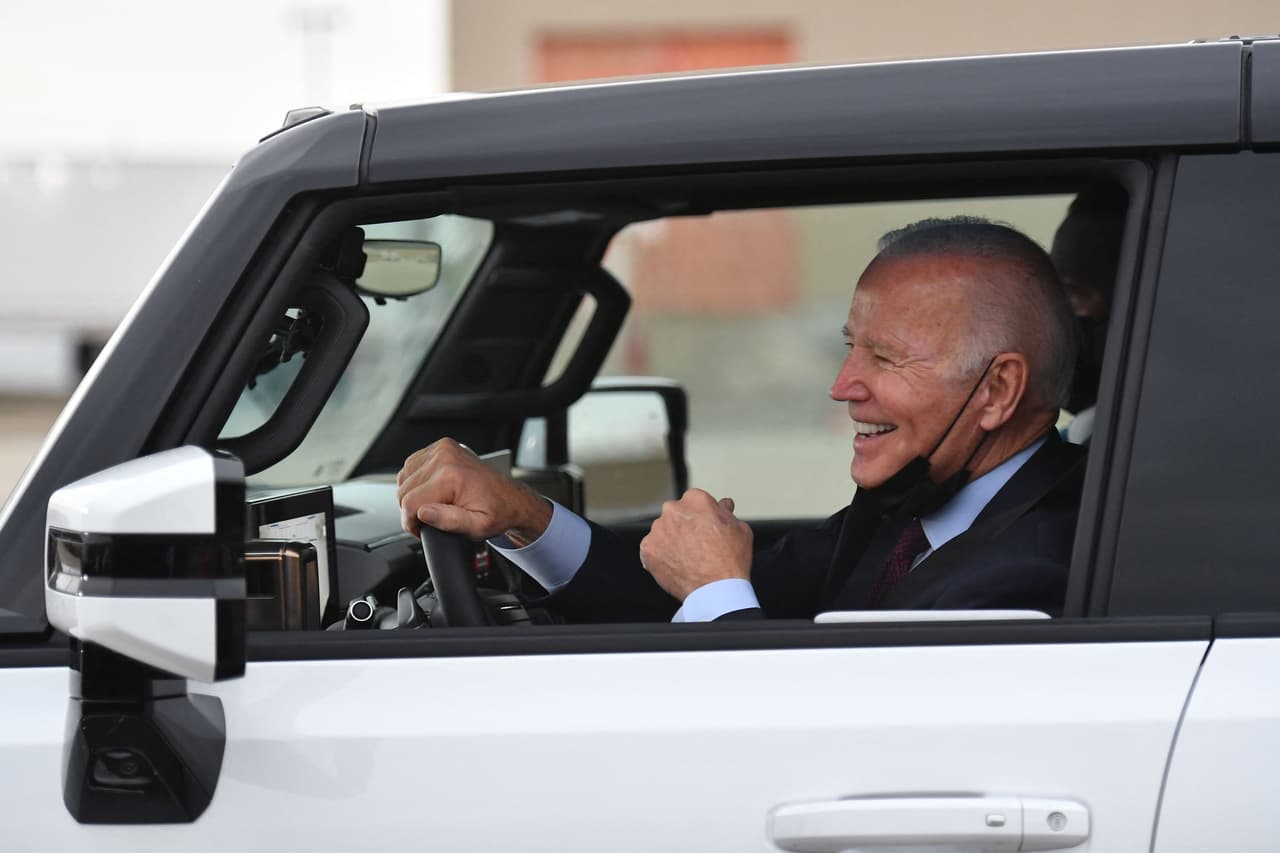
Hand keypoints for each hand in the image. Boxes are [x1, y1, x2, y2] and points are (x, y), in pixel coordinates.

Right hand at [396, 438, 550, 541]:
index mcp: (452, 476)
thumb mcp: (477, 527)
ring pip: (404, 477)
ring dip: (411, 494)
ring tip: (431, 505)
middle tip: (429, 519)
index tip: (420, 529)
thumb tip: (423, 513)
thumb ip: (449, 521)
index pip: (409, 502)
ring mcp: (442, 449)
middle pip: (403, 490)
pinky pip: (412, 466)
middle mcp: (445, 457)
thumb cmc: (497, 512)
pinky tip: (430, 490)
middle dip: (411, 510)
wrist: (510, 497)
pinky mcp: (441, 447)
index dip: (411, 522)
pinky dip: (415, 480)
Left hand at [638, 489, 752, 601]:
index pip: (693, 502)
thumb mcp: (739, 529)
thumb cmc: (731, 560)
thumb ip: (726, 512)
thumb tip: (724, 504)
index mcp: (696, 500)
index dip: (700, 517)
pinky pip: (652, 549)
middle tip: (696, 546)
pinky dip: (661, 556)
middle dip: (683, 526)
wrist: (717, 590)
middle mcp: (673, 510)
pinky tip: (676, 566)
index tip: (704, 529)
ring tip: (687, 559)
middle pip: (675, 514)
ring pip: (662, 532)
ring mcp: (658, 529)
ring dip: (671, 541)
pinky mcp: (648, 549)